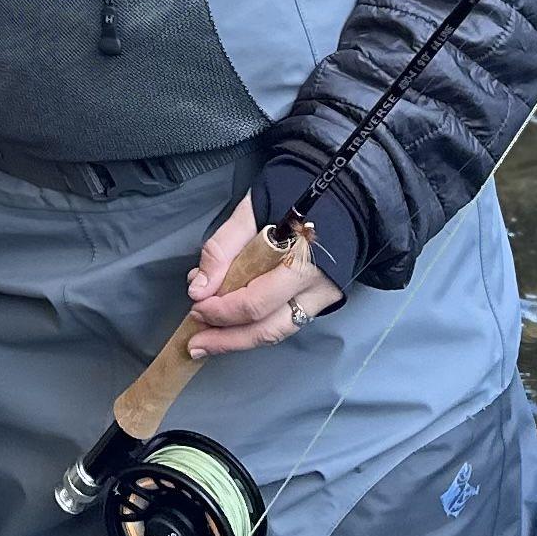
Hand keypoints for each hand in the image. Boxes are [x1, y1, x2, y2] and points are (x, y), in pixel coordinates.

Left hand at [182, 190, 343, 359]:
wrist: (341, 193)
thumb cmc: (294, 194)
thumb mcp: (252, 210)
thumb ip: (223, 247)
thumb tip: (199, 288)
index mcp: (301, 260)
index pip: (257, 301)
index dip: (222, 310)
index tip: (196, 304)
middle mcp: (315, 287)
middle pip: (268, 328)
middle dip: (226, 339)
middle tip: (195, 342)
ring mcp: (321, 298)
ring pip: (277, 332)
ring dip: (239, 340)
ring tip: (207, 342)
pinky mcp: (320, 301)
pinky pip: (285, 322)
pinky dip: (255, 327)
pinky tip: (231, 325)